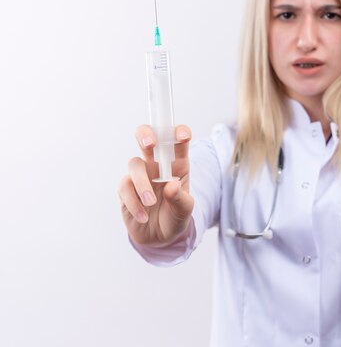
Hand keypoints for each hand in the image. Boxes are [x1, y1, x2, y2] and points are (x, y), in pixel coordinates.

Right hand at [118, 125, 194, 245]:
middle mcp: (157, 164)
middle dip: (146, 135)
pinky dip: (134, 202)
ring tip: (151, 203)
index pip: (177, 142)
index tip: (184, 136)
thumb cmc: (175, 216)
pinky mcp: (126, 188)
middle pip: (147, 138)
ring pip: (134, 164)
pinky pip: (125, 187)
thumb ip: (180, 198)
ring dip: (142, 184)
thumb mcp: (185, 210)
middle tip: (150, 144)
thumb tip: (172, 185)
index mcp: (177, 164)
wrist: (159, 237)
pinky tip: (143, 216)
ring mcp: (140, 175)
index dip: (179, 133)